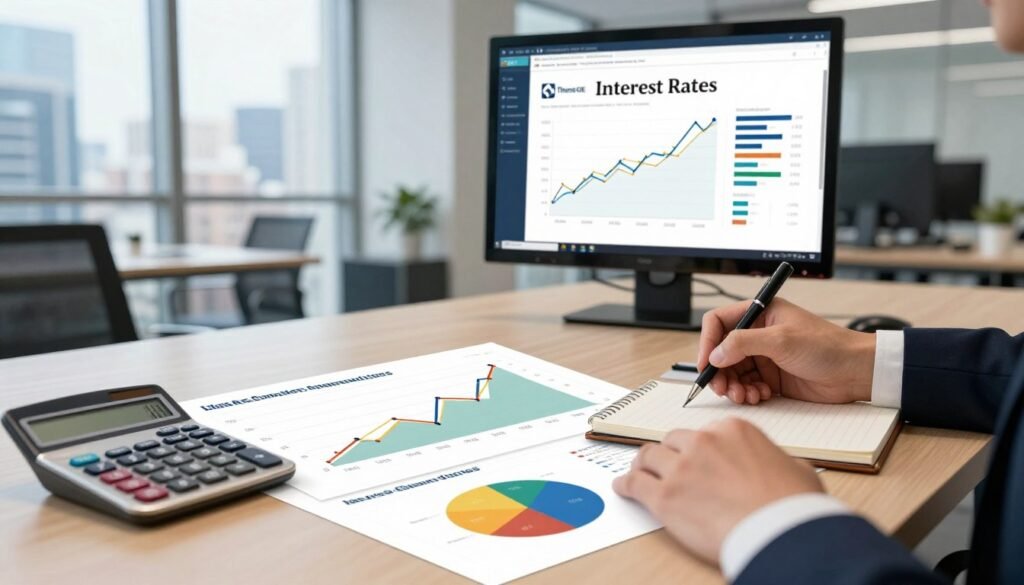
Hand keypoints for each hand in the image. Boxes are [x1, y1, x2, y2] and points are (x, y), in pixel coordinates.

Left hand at [612, 418, 822, 564]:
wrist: (781, 532)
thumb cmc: (793, 506)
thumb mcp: (795, 469)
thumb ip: (774, 461)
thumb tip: (778, 467)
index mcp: (732, 431)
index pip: (703, 433)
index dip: (696, 449)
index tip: (692, 457)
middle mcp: (703, 442)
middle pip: (672, 442)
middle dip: (668, 454)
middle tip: (664, 465)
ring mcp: (681, 468)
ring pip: (649, 457)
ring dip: (644, 466)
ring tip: (639, 473)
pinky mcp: (665, 497)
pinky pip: (635, 484)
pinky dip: (626, 485)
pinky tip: (624, 488)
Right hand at [697, 298, 875, 404]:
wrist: (855, 372)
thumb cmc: (828, 347)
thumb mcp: (781, 340)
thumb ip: (743, 344)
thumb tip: (715, 354)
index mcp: (760, 313)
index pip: (719, 322)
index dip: (708, 342)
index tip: (706, 363)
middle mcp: (758, 333)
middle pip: (722, 351)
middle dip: (720, 371)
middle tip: (722, 388)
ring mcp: (765, 356)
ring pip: (732, 372)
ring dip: (733, 386)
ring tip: (744, 395)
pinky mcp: (772, 377)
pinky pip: (747, 385)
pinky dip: (748, 393)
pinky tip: (759, 396)